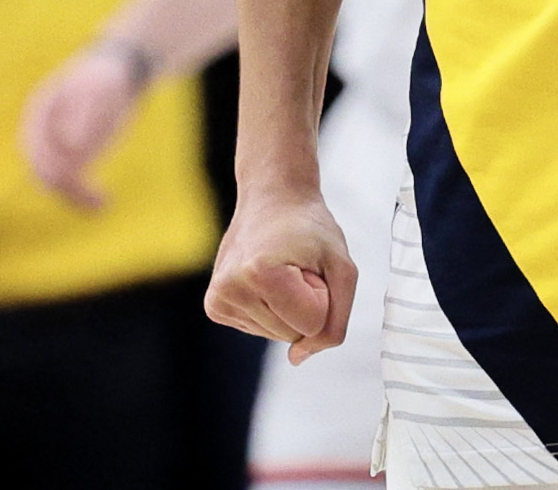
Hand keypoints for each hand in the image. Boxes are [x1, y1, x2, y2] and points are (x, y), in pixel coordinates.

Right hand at [21, 42, 151, 211]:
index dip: (52, 167)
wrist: (121, 71)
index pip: (36, 148)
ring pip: (56, 182)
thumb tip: (72, 146)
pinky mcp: (73, 155)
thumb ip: (86, 114)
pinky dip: (84, 194)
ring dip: (75, 197)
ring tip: (102, 206)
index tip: (74, 178)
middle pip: (42, 170)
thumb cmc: (108, 77)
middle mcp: (43, 132)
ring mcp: (57, 145)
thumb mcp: (101, 90)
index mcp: (40, 112)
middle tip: (93, 199)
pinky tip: (104, 202)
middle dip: (65, 188)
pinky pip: (72, 181)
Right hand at [208, 181, 357, 364]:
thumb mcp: (343, 268)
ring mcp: (218, 300)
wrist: (273, 197)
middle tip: (296, 265)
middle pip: (293, 334)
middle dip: (305, 303)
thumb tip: (298, 359)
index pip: (312, 325)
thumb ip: (335, 321)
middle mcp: (231, 289)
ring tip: (281, 269)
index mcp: (260, 274)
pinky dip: (271, 309)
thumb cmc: (311, 229)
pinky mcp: (215, 307)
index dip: (322, 296)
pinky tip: (264, 279)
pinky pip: (261, 330)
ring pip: (277, 336)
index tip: (310, 265)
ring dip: (288, 306)